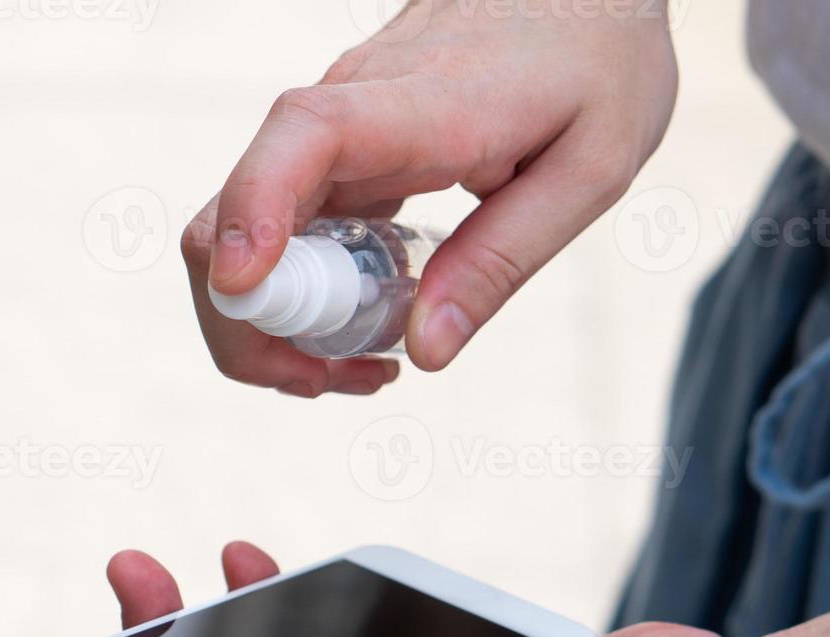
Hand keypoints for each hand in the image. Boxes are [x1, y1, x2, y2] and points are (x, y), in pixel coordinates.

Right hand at [183, 0, 676, 390]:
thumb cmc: (596, 63)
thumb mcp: (590, 169)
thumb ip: (503, 260)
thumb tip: (425, 350)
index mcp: (422, 104)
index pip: (305, 136)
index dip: (256, 211)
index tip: (243, 287)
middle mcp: (348, 109)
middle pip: (233, 212)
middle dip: (252, 322)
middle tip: (332, 379)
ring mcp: (329, 131)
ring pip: (240, 233)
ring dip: (270, 320)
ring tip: (357, 367)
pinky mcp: (332, 152)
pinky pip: (280, 230)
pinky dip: (296, 294)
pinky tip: (360, 325)